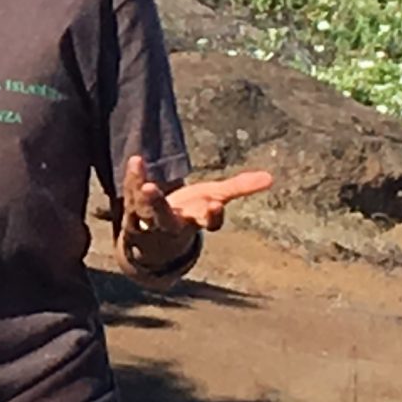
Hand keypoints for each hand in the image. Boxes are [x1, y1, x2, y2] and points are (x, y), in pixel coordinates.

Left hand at [120, 151, 272, 275]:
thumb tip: (271, 178)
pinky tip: (136, 160)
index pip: (207, 224)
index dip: (213, 216)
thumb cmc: (191, 213)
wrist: (157, 241)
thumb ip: (239, 188)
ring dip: (141, 196)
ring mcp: (146, 222)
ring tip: (145, 182)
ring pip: (141, 210)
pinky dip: (133, 179)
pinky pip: (130, 195)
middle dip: (159, 207)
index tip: (216, 204)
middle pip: (164, 220)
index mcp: (195, 223)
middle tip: (151, 191)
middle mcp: (169, 225)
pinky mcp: (130, 213)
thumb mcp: (215, 199)